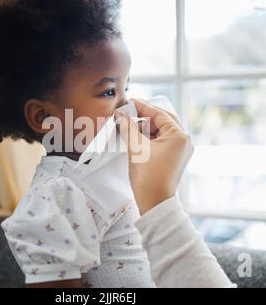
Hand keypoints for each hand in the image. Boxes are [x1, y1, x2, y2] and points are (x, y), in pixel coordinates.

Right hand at [114, 98, 193, 214]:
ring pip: (161, 131)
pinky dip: (149, 138)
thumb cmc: (148, 176)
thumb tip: (120, 115)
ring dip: (146, 128)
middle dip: (144, 117)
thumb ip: (128, 128)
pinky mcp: (174, 158)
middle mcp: (184, 141)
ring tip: (130, 127)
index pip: (159, 114)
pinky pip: (161, 141)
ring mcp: (180, 151)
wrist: (154, 202)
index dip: (142, 107)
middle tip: (129, 113)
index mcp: (179, 136)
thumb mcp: (136, 148)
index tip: (130, 102)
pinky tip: (136, 138)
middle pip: (162, 121)